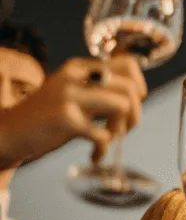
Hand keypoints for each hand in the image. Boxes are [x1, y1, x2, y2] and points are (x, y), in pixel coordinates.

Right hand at [0, 54, 146, 168]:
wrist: (8, 132)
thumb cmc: (45, 116)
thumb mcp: (71, 92)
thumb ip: (97, 89)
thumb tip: (137, 94)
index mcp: (79, 68)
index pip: (127, 64)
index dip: (139, 86)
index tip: (133, 104)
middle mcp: (76, 77)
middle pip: (129, 87)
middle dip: (135, 113)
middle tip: (123, 130)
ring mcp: (70, 97)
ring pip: (122, 105)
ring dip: (122, 128)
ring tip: (109, 139)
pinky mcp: (66, 120)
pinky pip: (103, 135)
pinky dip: (104, 149)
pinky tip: (95, 155)